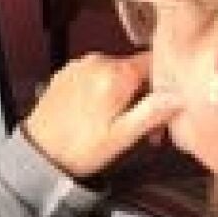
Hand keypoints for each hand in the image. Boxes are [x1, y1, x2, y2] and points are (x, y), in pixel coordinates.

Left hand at [23, 52, 180, 177]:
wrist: (38, 155)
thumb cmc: (78, 149)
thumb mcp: (122, 136)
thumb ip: (153, 111)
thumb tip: (179, 95)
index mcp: (114, 74)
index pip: (155, 61)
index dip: (166, 83)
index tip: (166, 106)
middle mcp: (96, 61)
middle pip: (136, 69)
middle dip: (146, 96)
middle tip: (147, 129)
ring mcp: (80, 66)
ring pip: (117, 73)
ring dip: (126, 95)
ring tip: (121, 125)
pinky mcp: (68, 73)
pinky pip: (97, 75)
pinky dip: (105, 91)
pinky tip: (100, 116)